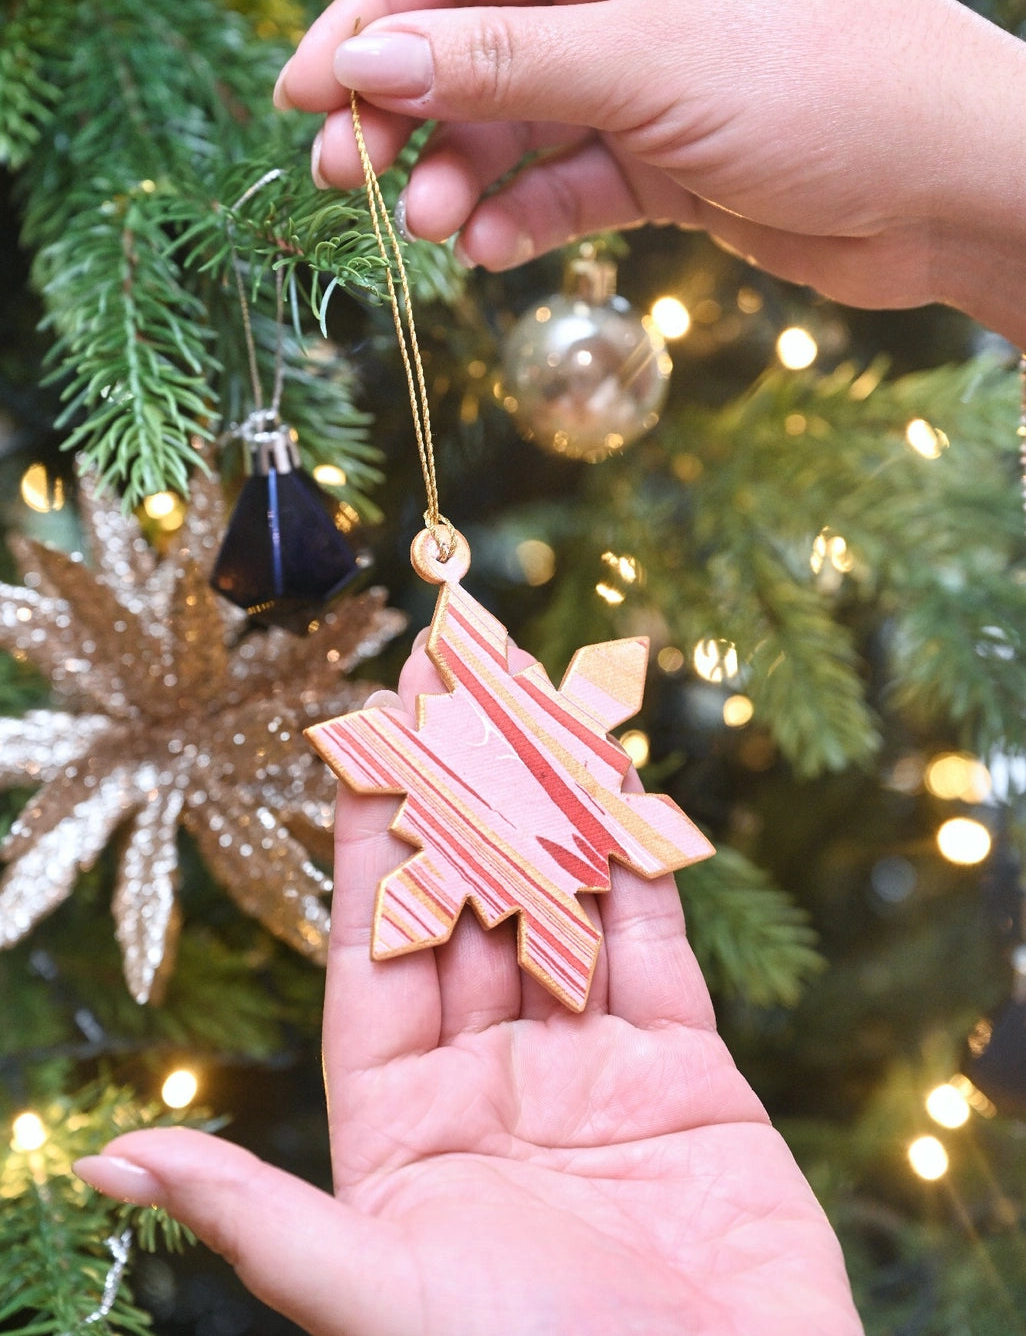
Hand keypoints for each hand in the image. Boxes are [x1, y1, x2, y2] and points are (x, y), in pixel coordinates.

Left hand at [75, 641, 862, 1335]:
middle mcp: (492, 1079)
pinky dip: (642, 862)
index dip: (365, 839)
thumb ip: (258, 1213)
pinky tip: (619, 784)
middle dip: (460, 788)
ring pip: (560, 902)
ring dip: (547, 801)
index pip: (372, 946)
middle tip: (452, 671)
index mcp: (403, 1122)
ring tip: (528, 692)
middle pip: (467, 902)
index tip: (361, 734)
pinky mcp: (692, 1070)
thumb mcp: (376, 1294)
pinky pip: (656, 941)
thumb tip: (112, 1159)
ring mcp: (593, 1067)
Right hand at [275, 0, 1025, 341]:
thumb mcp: (647, 60)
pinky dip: (526, 217)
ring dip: (462, 175)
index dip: (376, 15)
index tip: (302, 88)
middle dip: (407, 108)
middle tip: (342, 174)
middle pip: (480, 44)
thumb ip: (503, 63)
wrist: (953, 189)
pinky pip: (569, 186)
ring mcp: (648, 85)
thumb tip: (364, 56)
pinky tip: (490, 250)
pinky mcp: (669, 165)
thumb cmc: (825, 84)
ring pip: (519, 126)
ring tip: (424, 227)